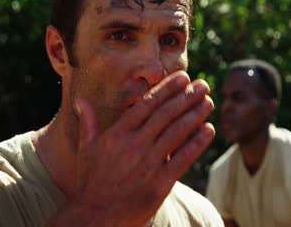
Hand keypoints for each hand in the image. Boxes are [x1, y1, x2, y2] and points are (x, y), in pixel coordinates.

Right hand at [50, 71, 214, 225]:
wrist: (95, 217)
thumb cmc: (90, 180)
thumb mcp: (86, 149)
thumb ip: (88, 122)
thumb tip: (81, 100)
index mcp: (117, 134)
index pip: (147, 105)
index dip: (167, 89)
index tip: (183, 77)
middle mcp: (133, 145)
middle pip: (166, 114)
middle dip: (187, 96)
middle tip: (203, 85)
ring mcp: (148, 164)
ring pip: (177, 132)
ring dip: (195, 114)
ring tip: (208, 102)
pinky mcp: (160, 183)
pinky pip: (183, 158)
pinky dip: (197, 143)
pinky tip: (208, 130)